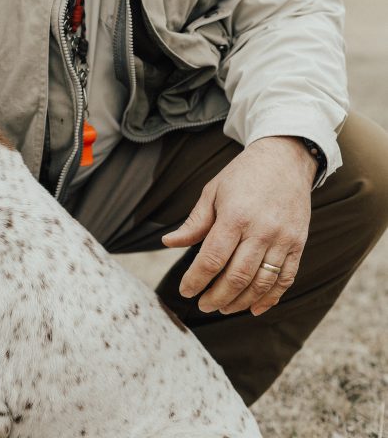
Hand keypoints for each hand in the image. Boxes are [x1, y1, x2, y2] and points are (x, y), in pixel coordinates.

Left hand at [162, 136, 316, 315]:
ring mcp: (282, 239)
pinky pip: (285, 279)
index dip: (196, 280)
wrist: (284, 159)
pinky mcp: (298, 244)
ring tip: (223, 307)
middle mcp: (261, 230)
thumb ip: (194, 222)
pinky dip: (270, 298)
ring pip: (261, 284)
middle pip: (236, 277)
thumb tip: (168, 243)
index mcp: (235, 216)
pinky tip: (254, 308)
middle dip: (216, 297)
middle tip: (203, 304)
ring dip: (240, 302)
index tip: (185, 291)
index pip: (212, 259)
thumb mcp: (213, 191)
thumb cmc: (243, 175)